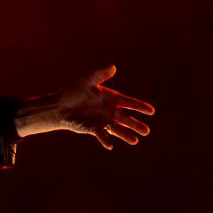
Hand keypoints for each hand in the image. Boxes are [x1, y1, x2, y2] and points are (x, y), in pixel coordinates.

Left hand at [15, 65, 154, 149]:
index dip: (140, 107)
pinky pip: (102, 135)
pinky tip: (109, 145)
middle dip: (136, 125)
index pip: (130, 103)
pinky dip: (105, 140)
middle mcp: (111, 111)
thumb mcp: (87, 80)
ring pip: (118, 129)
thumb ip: (100, 74)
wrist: (61, 105)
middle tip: (146, 131)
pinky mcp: (94, 129)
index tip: (151, 111)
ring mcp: (103, 121)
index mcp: (112, 98)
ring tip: (135, 141)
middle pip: (127, 119)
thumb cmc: (75, 90)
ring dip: (126, 135)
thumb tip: (113, 67)